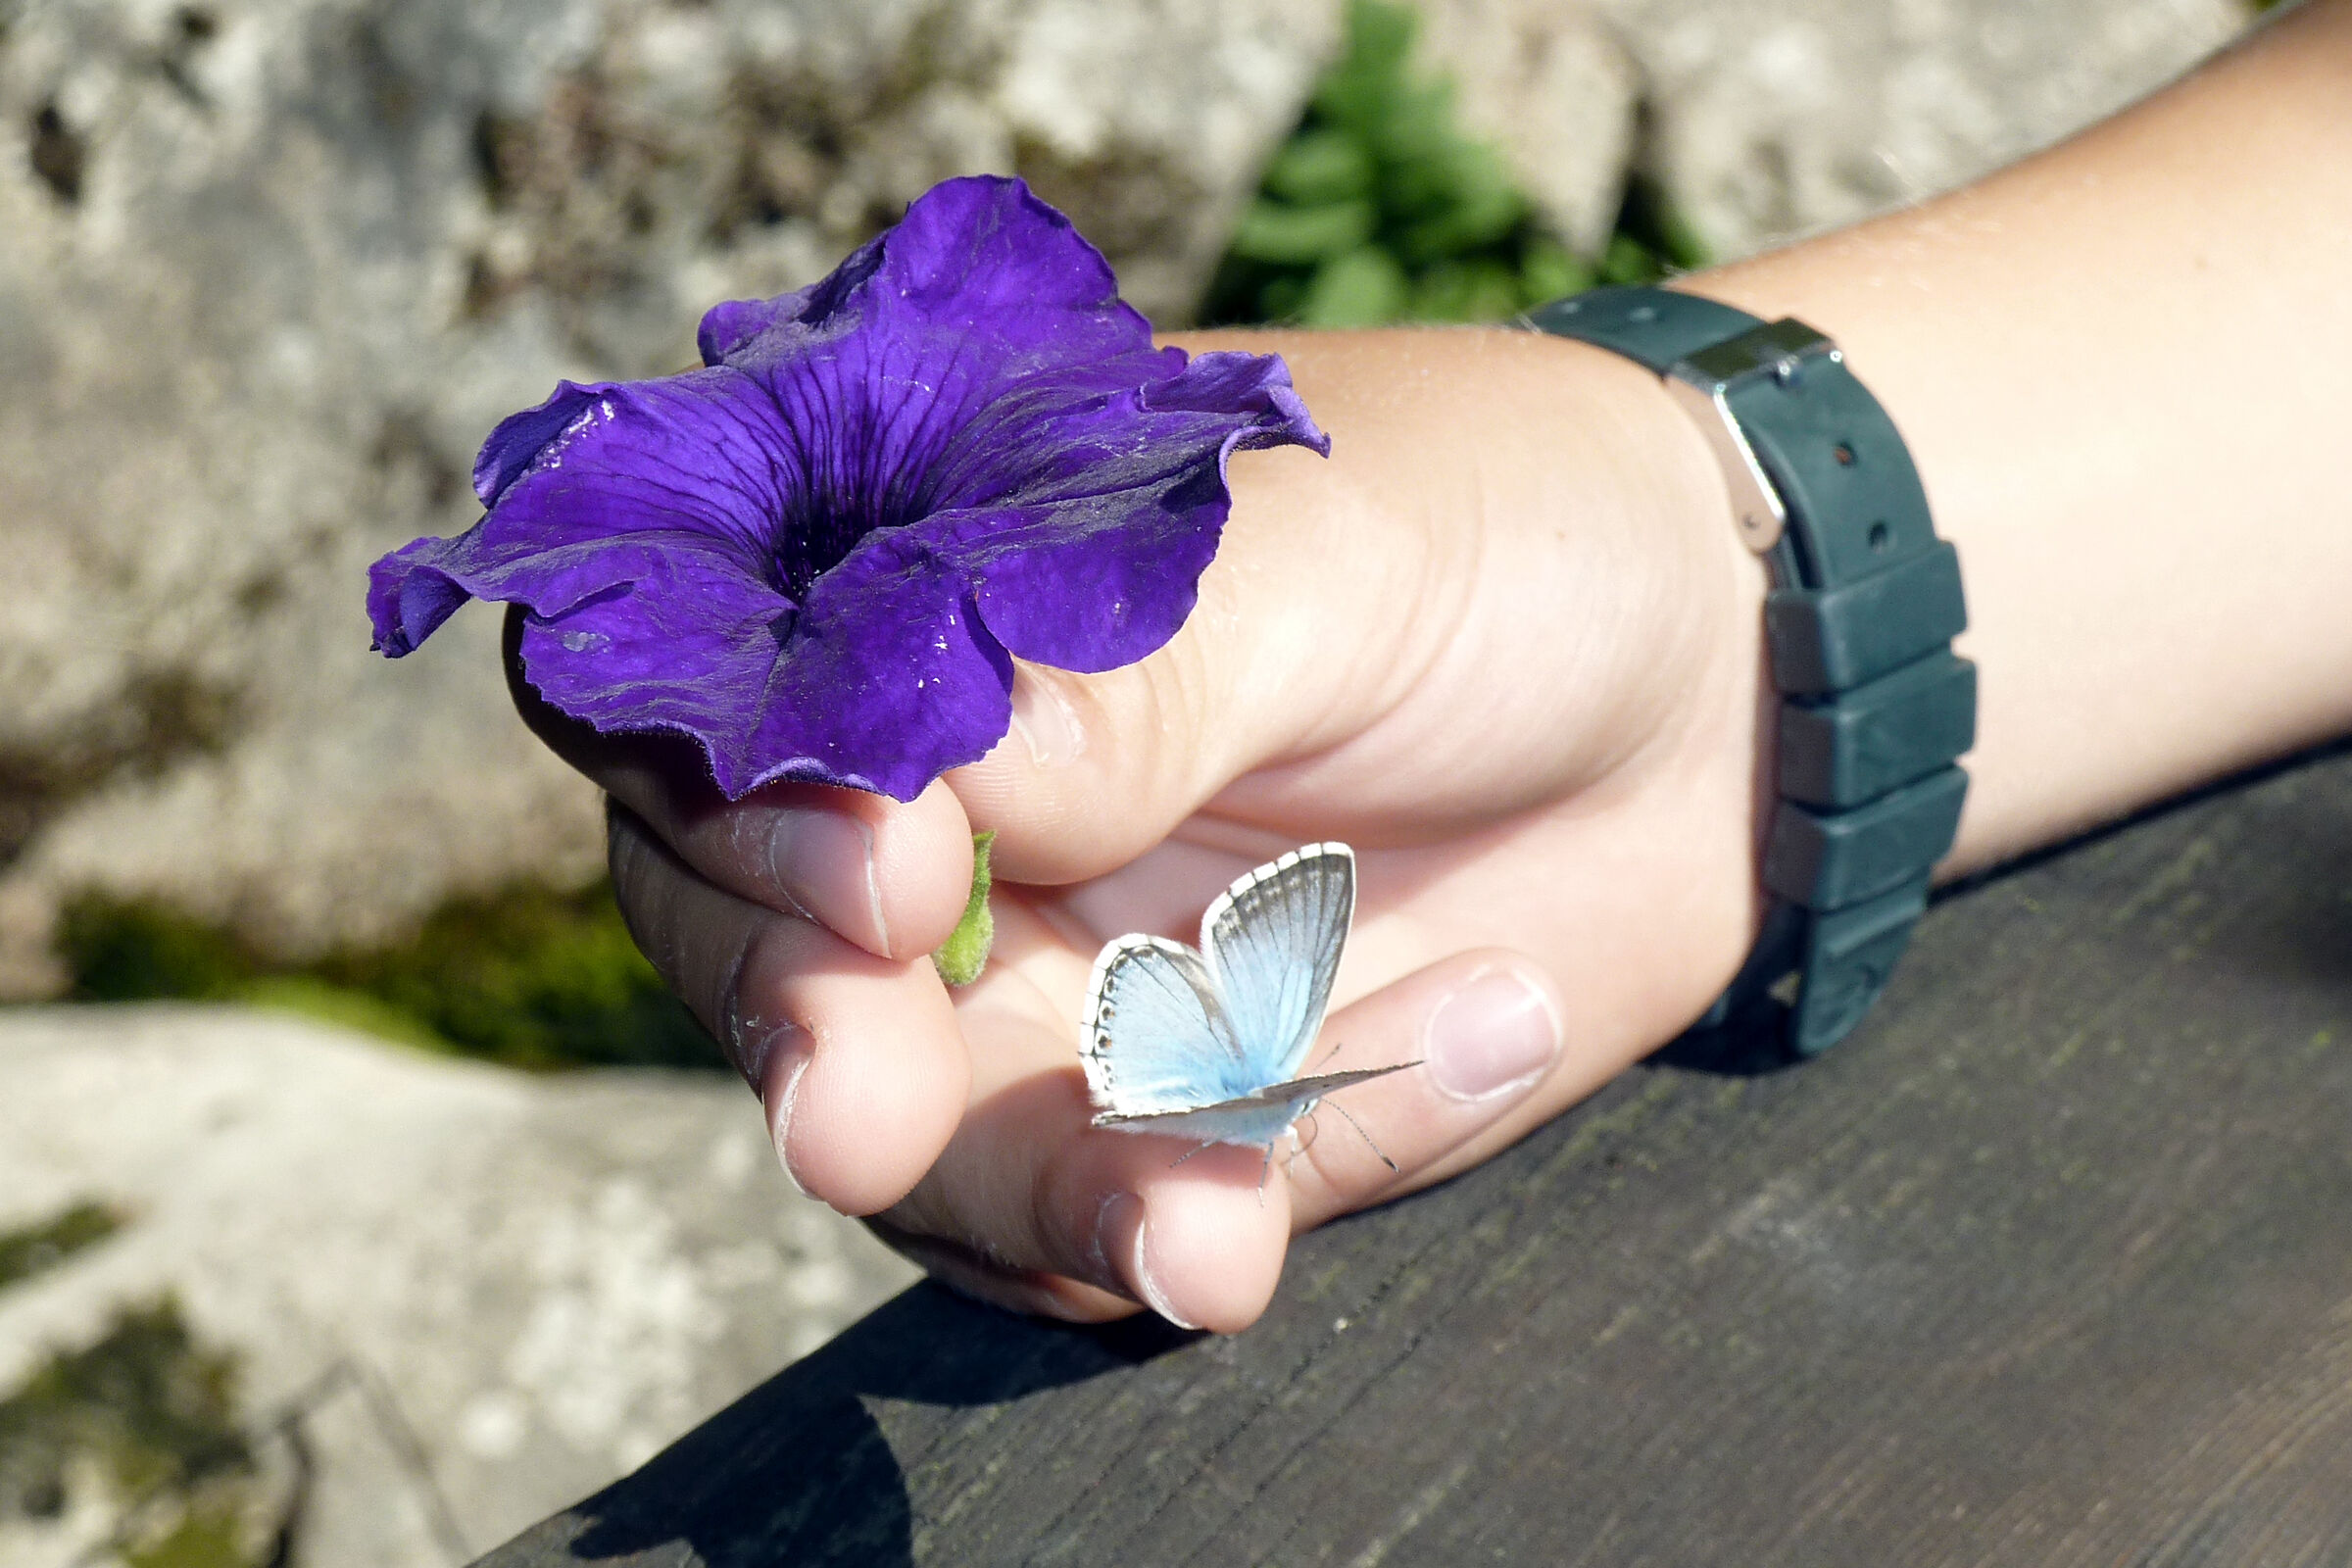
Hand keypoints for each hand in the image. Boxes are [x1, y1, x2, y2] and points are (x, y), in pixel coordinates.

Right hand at [515, 325, 1770, 1330]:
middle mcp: (943, 800)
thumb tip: (896, 799)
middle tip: (869, 1127)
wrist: (1733, 668)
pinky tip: (1467, 1031)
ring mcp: (1055, 967)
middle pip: (763, 968)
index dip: (721, 806)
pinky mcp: (1183, 1096)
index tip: (863, 882)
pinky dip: (1268, 1184)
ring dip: (1068, 1196)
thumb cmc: (1507, 526)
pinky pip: (1148, 1210)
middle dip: (829, 1060)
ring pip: (943, 1150)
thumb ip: (1115, 675)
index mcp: (919, 597)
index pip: (689, 706)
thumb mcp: (1325, 552)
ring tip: (1222, 1228)